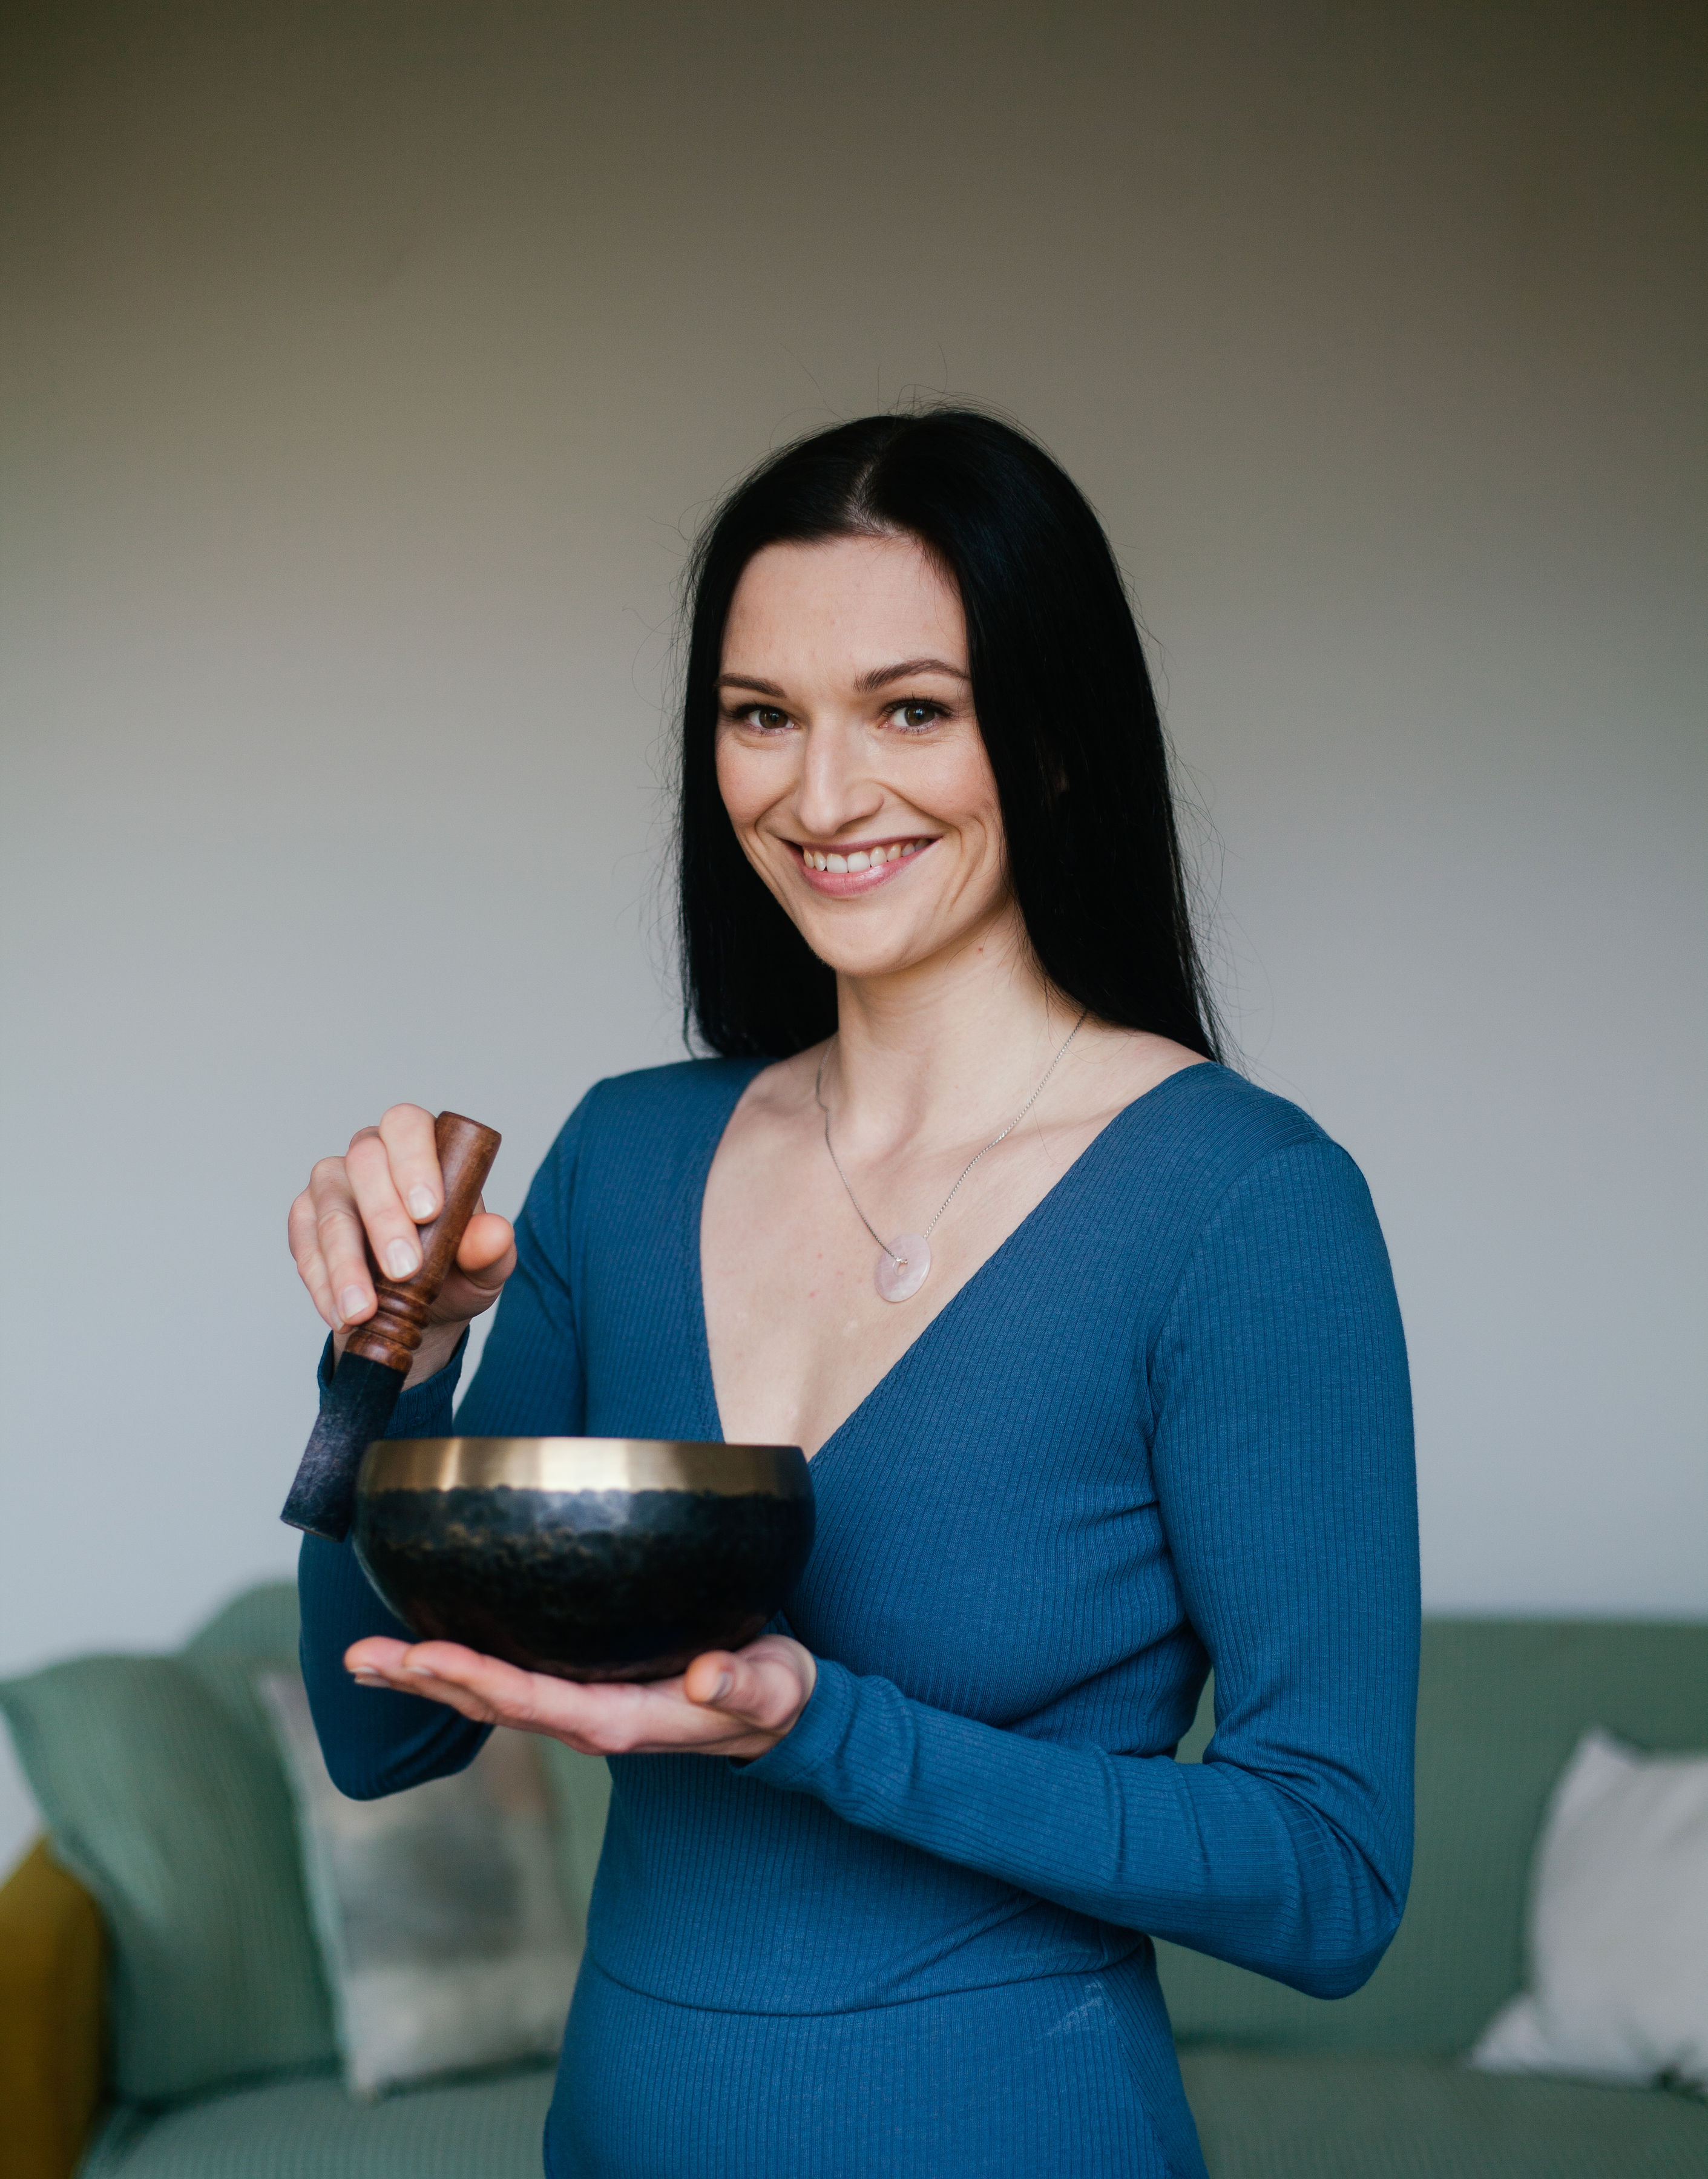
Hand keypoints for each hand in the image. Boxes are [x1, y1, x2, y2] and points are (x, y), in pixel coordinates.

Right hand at [288, 1103, 515, 1382]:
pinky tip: (341, 1314)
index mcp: (422, 1145)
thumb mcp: (483, 1266)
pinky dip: (323, 1284)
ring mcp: (333, 1185)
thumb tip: (496, 1233)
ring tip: (363, 1310)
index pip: (408, 1126)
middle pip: (365, 1162)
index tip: (429, 1212)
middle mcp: (371, 1154)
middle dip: (383, 1219)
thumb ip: (491, 1249)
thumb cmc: (455, 1270)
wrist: (421, 1309)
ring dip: (345, 1264)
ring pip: (330, 1210)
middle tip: (404, 1271)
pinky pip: (305, 1246)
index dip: (414, 1162)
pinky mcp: (305, 1221)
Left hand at [343, 1632, 817, 1760]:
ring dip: (424, 1680)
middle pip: (490, 1704)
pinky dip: (457, 1673)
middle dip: (423, 1680)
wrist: (784, 1717)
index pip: (534, 1700)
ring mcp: (582, 1711)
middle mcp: (590, 1721)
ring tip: (361, 1661)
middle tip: (358, 1656)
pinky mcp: (583, 1693)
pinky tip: (423, 1658)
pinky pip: (507, 1686)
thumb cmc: (777, 1696)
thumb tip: (708, 1677)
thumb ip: (746, 1684)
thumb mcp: (776, 1687)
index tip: (422, 1654)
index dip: (475, 1677)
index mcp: (623, 1720)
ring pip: (488, 1698)